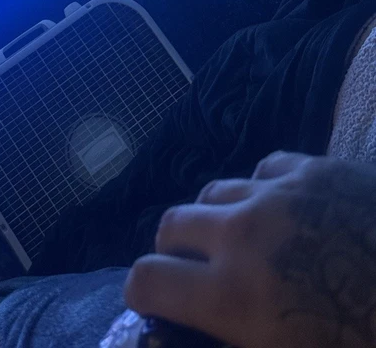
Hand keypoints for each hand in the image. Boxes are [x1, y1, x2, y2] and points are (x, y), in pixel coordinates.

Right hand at [124, 152, 375, 347]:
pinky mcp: (315, 167)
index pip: (147, 278)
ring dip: (217, 218)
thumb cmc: (364, 339)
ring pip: (214, 189)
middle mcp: (243, 235)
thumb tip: (187, 340)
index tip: (158, 303)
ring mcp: (279, 193)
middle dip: (176, 251)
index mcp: (234, 298)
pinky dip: (262, 189)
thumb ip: (236, 343)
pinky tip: (286, 211)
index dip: (144, 293)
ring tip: (244, 240)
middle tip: (201, 273)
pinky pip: (264, 167)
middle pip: (171, 223)